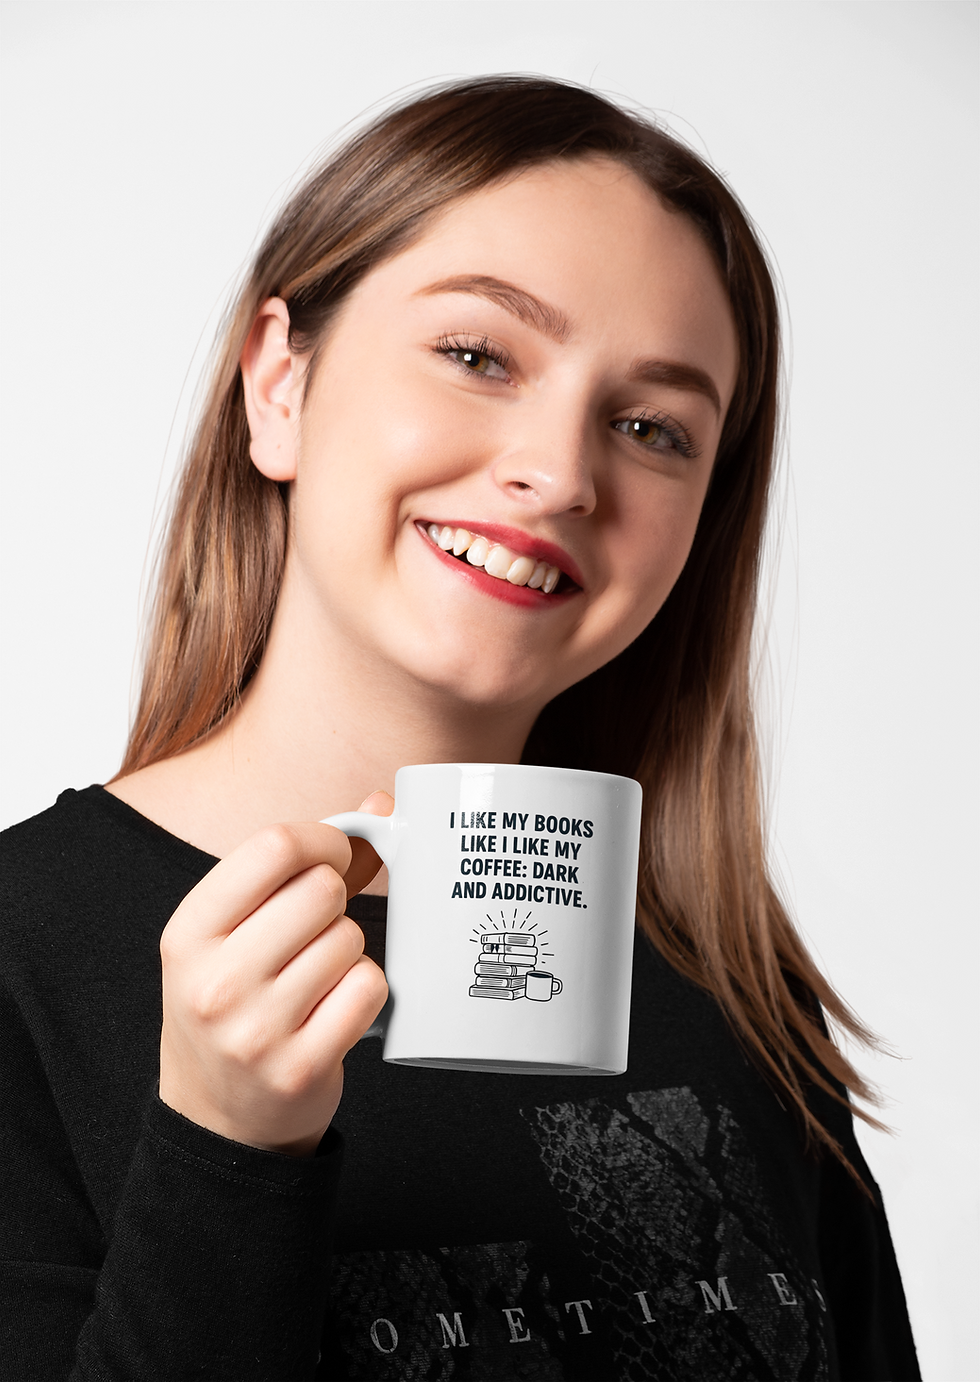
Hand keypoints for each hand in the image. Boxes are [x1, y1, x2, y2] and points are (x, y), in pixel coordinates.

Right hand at [158, 793, 391, 1156]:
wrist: (218, 1118)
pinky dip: (365, 989)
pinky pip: (368, 988)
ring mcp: (256, 1030)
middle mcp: (214, 981)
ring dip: (349, 951)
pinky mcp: (300, 1068)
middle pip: (322, 890)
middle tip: (317, 931)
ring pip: (350, 940)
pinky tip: (336, 1006)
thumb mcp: (235, 932)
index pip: (275, 845)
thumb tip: (382, 805)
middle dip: (335, 902)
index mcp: (188, 932)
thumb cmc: (236, 1001)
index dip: (323, 840)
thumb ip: (305, 865)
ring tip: (317, 976)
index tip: (331, 858)